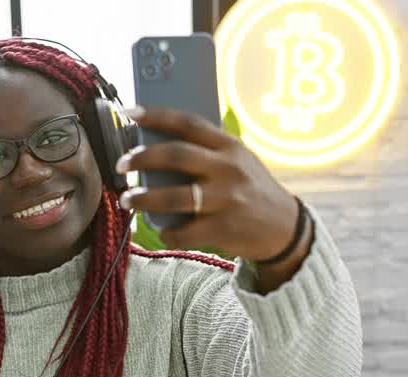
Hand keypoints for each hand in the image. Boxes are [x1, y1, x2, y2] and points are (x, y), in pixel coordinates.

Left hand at [116, 106, 305, 263]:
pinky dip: (168, 233)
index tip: (130, 112)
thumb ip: (209, 152)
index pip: (188, 123)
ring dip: (143, 198)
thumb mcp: (239, 161)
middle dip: (141, 158)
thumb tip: (158, 145)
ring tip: (128, 200)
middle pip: (176, 156)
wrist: (285, 228)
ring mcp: (225, 199)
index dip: (156, 115)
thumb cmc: (252, 190)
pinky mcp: (223, 229)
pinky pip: (184, 232)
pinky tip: (163, 231)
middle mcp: (228, 169)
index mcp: (229, 146)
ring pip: (174, 197)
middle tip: (121, 163)